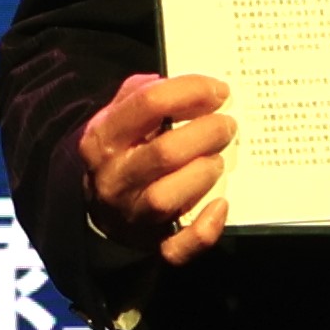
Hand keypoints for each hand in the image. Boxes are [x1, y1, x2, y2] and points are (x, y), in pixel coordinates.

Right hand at [79, 72, 235, 265]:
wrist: (102, 207)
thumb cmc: (123, 151)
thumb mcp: (118, 116)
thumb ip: (141, 93)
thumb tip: (177, 82)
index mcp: (103, 138)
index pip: (148, 103)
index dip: (191, 91)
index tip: (219, 90)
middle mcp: (114, 178)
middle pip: (165, 152)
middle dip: (206, 133)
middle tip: (227, 125)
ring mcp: (132, 214)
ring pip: (169, 198)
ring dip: (203, 174)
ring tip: (218, 161)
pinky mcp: (152, 244)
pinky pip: (178, 247)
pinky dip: (205, 230)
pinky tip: (221, 206)